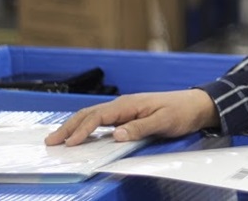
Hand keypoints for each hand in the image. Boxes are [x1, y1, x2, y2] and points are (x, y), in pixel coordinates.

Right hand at [44, 89, 218, 146]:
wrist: (197, 104)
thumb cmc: (182, 111)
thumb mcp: (163, 122)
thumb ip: (140, 128)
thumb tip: (116, 135)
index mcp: (129, 104)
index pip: (98, 116)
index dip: (82, 130)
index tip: (69, 142)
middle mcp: (124, 104)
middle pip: (90, 114)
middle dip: (68, 127)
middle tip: (50, 141)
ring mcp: (126, 109)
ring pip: (94, 116)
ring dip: (75, 126)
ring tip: (58, 138)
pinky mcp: (129, 115)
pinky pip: (103, 121)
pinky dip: (87, 127)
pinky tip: (81, 135)